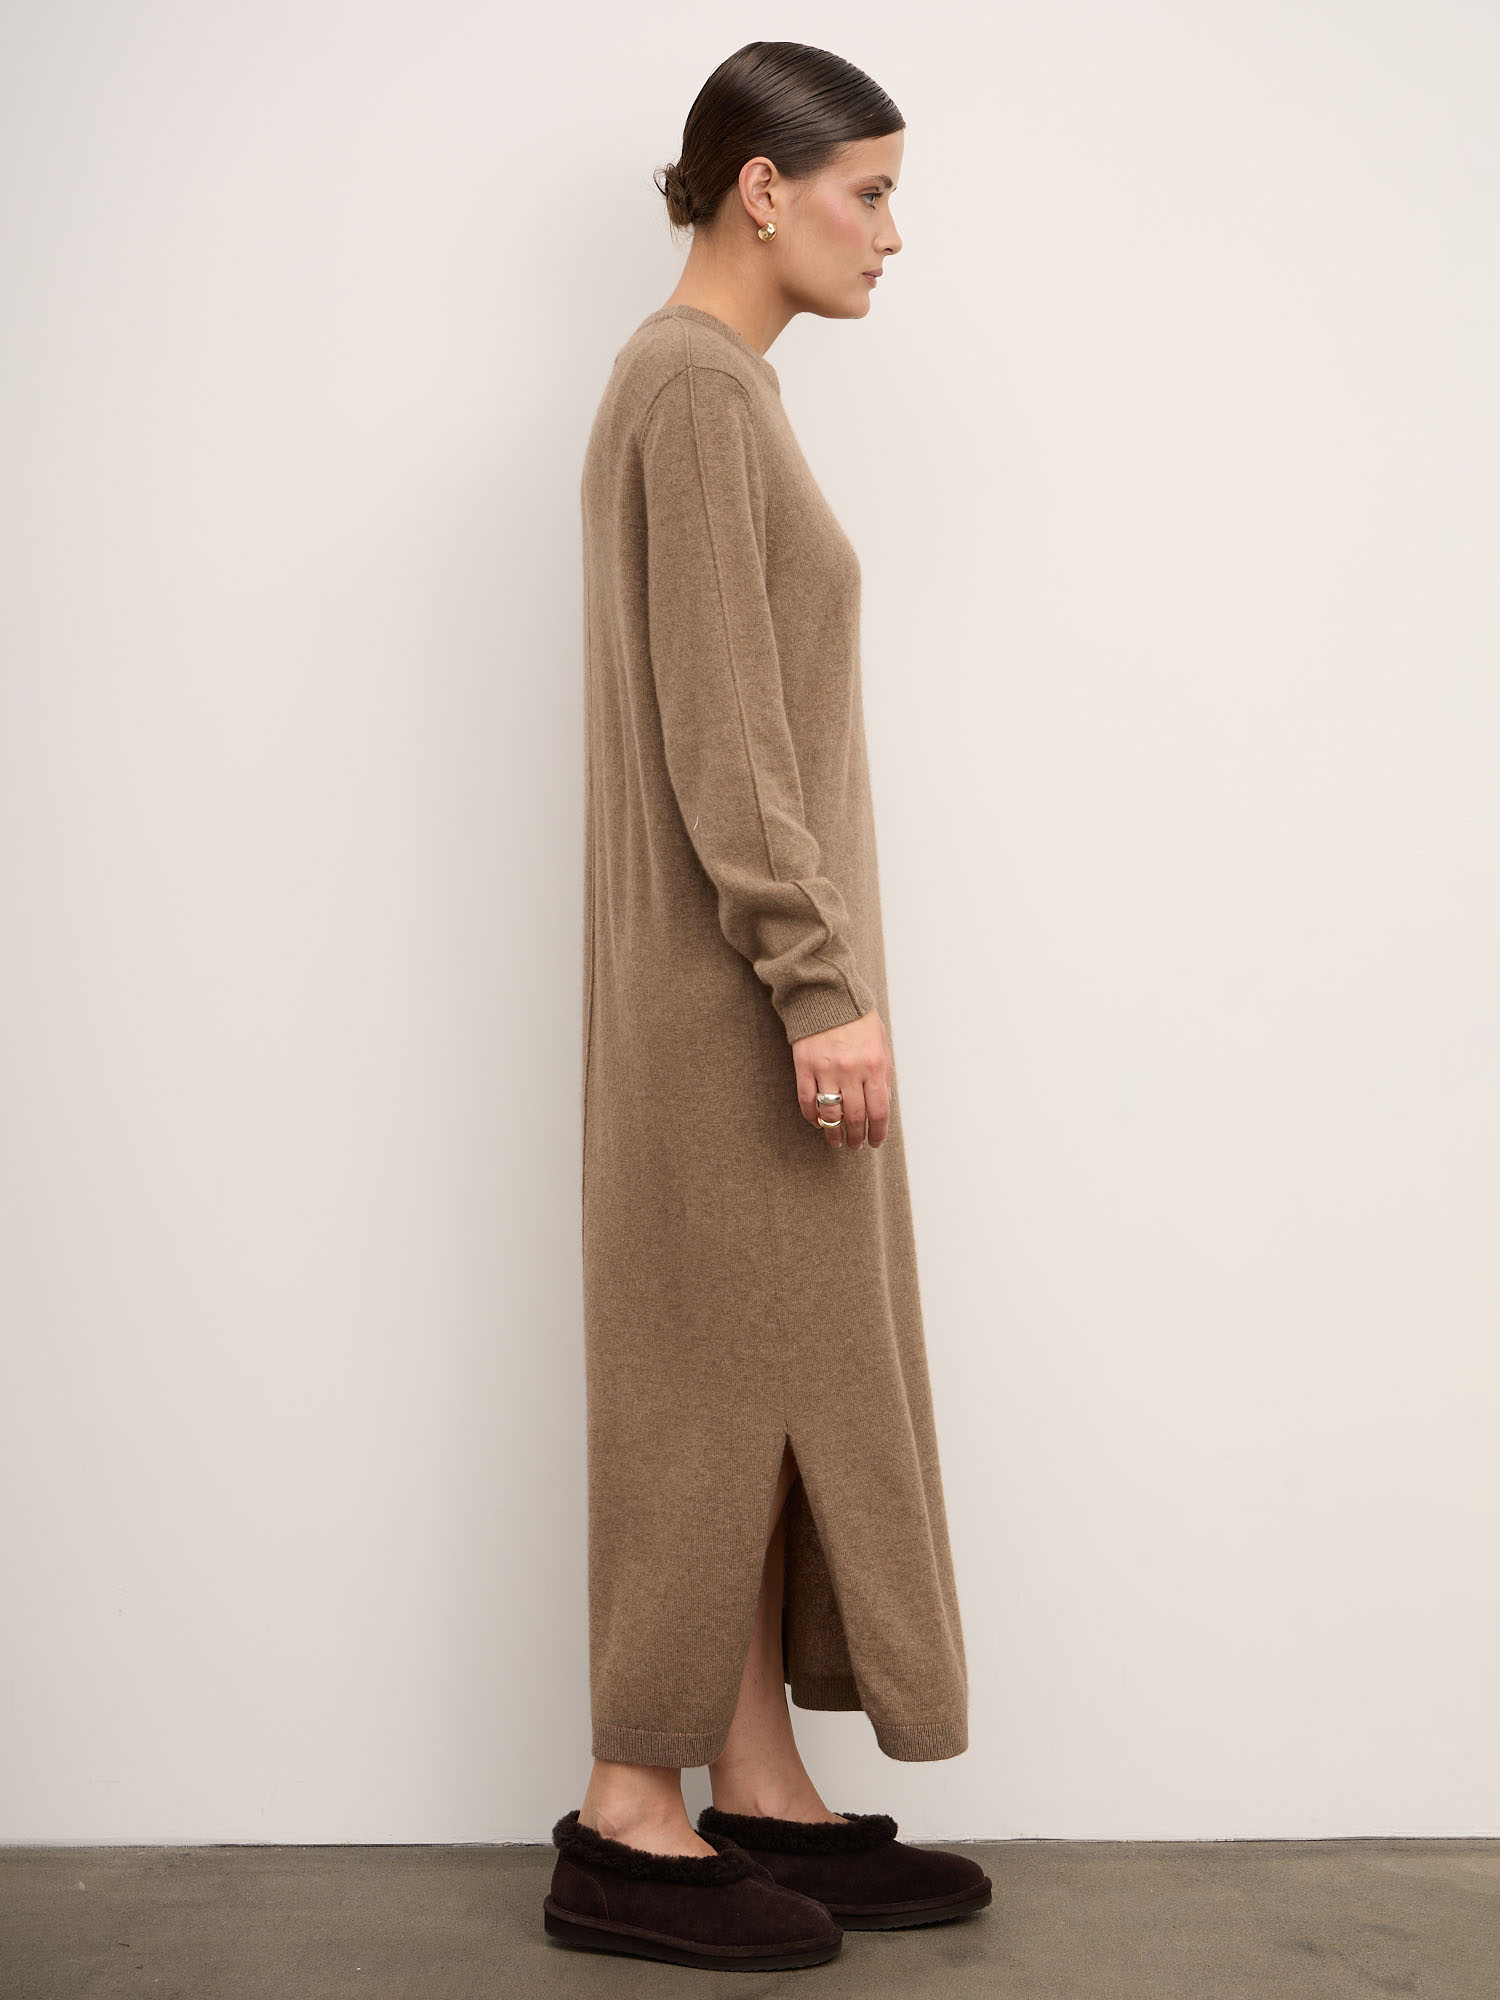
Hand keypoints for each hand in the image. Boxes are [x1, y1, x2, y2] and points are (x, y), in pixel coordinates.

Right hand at [791, 1008, 891, 1150]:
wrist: (826, 994)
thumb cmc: (857, 1018)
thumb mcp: (880, 1043)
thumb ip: (883, 1073)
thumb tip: (882, 1104)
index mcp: (873, 1065)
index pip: (879, 1110)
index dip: (878, 1132)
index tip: (875, 1142)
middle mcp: (851, 1070)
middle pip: (855, 1117)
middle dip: (856, 1137)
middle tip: (855, 1145)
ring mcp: (825, 1069)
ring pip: (830, 1113)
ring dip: (834, 1132)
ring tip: (836, 1141)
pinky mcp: (804, 1066)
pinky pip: (807, 1100)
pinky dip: (812, 1117)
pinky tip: (818, 1123)